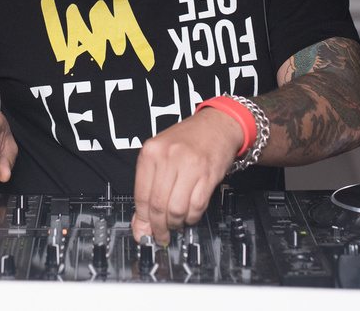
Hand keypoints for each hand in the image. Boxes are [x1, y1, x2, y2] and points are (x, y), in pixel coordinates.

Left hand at [131, 108, 243, 244]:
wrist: (217, 125)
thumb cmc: (188, 140)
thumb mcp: (161, 154)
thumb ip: (149, 185)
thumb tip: (142, 221)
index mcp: (151, 151)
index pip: (141, 195)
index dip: (142, 219)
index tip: (142, 232)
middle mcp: (168, 157)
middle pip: (158, 205)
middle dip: (158, 227)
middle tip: (160, 235)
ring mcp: (189, 165)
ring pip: (176, 209)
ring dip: (175, 223)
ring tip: (175, 224)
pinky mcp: (208, 175)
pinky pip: (196, 206)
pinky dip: (191, 217)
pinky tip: (189, 216)